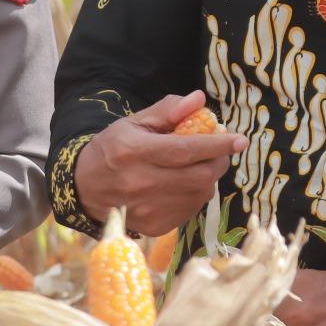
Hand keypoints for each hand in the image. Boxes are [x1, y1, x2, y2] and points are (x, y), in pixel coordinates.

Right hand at [74, 92, 244, 235]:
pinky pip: (190, 210)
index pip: (186, 150)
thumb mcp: (133, 123)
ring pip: (198, 194)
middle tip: (220, 151)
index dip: (217, 145)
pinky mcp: (154, 226)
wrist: (85, 189)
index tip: (240, 139)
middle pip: (198, 176)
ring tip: (199, 166)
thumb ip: (167, 110)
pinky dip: (196, 195)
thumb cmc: (112, 149)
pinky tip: (185, 185)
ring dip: (208, 178)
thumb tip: (199, 99)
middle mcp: (142, 183)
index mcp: (136, 151)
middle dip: (218, 162)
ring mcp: (148, 208)